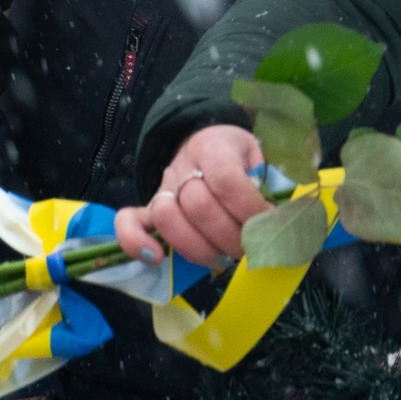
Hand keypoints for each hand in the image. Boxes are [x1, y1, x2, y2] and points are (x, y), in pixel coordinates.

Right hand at [113, 125, 271, 269]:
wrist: (203, 140)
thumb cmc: (236, 154)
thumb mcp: (257, 157)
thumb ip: (262, 182)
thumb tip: (271, 218)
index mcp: (214, 148)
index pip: (227, 181)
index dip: (249, 209)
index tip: (268, 224)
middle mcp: (183, 167)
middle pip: (199, 206)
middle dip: (229, 236)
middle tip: (248, 249)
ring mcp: (162, 188)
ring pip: (167, 219)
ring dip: (198, 248)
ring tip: (222, 258)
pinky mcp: (147, 207)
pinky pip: (128, 222)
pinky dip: (136, 243)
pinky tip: (157, 259)